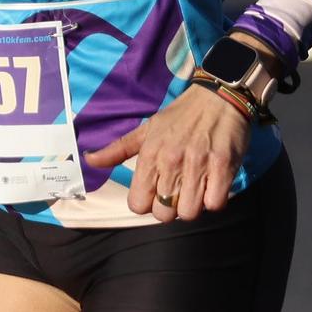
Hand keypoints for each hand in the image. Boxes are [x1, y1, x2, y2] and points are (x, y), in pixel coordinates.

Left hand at [83, 84, 251, 222]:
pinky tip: (213, 185)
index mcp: (149, 155)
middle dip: (171, 209)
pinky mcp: (223, 167)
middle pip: (164, 214)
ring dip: (194, 206)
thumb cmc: (180, 115)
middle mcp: (170, 162)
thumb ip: (117, 149)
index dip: (148, 203)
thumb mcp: (146, 129)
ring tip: (197, 188)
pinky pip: (215, 204)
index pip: (138, 205)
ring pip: (189, 213)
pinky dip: (215, 200)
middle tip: (179, 191)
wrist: (218, 97)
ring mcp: (198, 165)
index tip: (157, 193)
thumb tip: (88, 159)